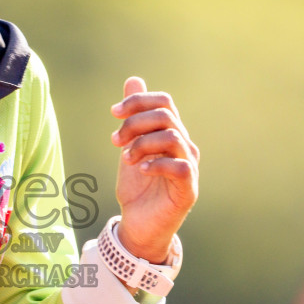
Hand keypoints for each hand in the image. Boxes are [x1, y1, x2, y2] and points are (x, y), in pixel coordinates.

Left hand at [109, 76, 198, 262]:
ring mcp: (190, 166)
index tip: (113, 113)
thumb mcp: (130, 145)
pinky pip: (180, 167)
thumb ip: (134, 115)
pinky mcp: (189, 189)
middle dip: (135, 123)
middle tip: (114, 141)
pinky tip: (140, 170)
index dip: (138, 101)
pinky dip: (157, 164)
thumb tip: (134, 79)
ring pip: (173, 137)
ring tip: (126, 158)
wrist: (139, 224)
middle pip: (166, 115)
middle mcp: (185, 145)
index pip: (164, 101)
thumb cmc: (138, 186)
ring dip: (142, 144)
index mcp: (171, 132)